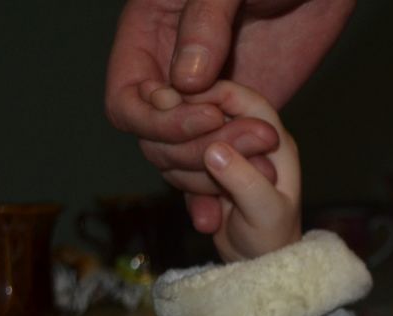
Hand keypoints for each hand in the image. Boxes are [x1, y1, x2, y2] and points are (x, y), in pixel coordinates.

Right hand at [104, 0, 353, 232]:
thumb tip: (185, 81)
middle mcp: (170, 72)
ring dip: (215, 173)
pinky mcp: (237, 115)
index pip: (127, 99)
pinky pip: (217, 158)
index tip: (206, 118)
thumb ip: (206, 22)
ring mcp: (204, 98)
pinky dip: (217, 188)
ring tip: (264, 165)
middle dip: (196, 149)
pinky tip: (219, 215)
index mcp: (150, 33)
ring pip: (185, 156)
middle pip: (154, 137)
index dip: (157, 121)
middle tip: (251, 140)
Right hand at [166, 82, 301, 261]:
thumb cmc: (272, 240)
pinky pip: (185, 159)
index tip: (181, 100)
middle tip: (170, 142)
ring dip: (182, 155)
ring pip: (195, 134)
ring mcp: (230, 155)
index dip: (212, 94)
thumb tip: (213, 148)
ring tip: (196, 193)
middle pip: (214, 111)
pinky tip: (195, 204)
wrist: (259, 270)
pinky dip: (179, 174)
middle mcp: (252, 141)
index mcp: (274, 141)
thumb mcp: (263, 210)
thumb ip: (242, 178)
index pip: (243, 99)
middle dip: (191, 126)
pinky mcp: (210, 171)